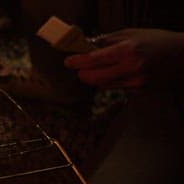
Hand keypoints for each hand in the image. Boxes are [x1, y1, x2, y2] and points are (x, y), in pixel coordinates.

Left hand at [64, 28, 183, 89]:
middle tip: (80, 68)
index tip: (69, 62)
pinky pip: (116, 88)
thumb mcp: (130, 34)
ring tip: (101, 68)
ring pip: (103, 85)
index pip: (93, 60)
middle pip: (94, 78)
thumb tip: (86, 47)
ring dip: (96, 78)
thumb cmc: (155, 41)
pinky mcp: (139, 91)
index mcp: (127, 50)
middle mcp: (130, 68)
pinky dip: (111, 81)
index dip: (77, 62)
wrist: (181, 54)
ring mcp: (135, 81)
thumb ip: (107, 41)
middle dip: (83, 74)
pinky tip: (119, 73)